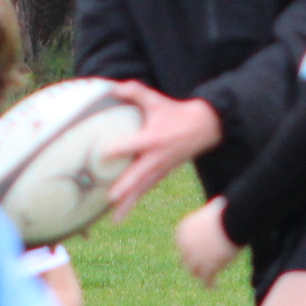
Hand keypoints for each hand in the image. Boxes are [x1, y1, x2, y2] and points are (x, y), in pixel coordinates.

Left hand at [104, 81, 223, 218]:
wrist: (203, 127)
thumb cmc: (175, 112)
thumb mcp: (156, 100)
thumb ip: (134, 92)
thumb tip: (112, 87)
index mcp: (153, 138)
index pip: (133, 145)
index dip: (118, 148)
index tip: (103, 154)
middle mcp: (156, 157)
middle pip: (138, 175)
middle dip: (125, 187)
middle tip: (110, 198)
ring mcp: (161, 168)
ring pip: (143, 188)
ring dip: (129, 202)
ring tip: (116, 218)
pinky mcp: (163, 173)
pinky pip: (148, 188)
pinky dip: (136, 199)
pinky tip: (124, 211)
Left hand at [172, 197, 240, 287]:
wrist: (232, 220)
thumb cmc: (226, 211)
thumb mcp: (212, 212)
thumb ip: (210, 216)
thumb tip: (218, 208)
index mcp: (182, 232)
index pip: (183, 246)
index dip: (191, 251)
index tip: (199, 254)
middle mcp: (185, 246)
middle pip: (187, 260)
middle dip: (195, 264)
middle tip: (203, 268)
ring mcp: (196, 258)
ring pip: (195, 272)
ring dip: (201, 275)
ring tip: (208, 279)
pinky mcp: (208, 268)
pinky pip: (206, 280)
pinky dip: (210, 284)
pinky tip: (214, 286)